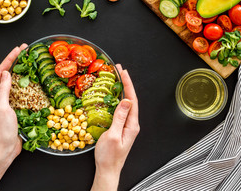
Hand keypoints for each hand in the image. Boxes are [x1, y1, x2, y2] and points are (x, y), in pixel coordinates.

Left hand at [0, 43, 27, 160]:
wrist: (4, 149)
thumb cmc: (2, 130)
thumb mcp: (2, 108)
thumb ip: (3, 90)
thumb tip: (7, 73)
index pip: (1, 71)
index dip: (10, 58)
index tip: (19, 49)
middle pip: (7, 74)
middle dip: (16, 61)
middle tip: (25, 51)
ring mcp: (7, 102)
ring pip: (15, 82)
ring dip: (22, 71)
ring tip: (30, 62)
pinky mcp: (15, 108)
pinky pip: (22, 92)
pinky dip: (28, 85)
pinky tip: (35, 83)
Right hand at [91, 64, 139, 190]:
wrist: (108, 170)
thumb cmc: (109, 156)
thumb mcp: (113, 135)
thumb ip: (120, 118)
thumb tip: (126, 101)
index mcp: (132, 125)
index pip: (132, 100)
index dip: (128, 84)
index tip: (123, 72)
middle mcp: (131, 124)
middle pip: (130, 99)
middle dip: (125, 83)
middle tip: (119, 70)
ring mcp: (126, 126)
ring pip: (125, 104)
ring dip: (121, 90)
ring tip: (116, 78)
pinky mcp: (120, 128)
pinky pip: (120, 110)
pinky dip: (116, 99)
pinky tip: (111, 96)